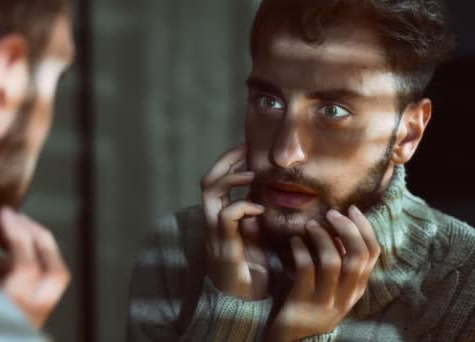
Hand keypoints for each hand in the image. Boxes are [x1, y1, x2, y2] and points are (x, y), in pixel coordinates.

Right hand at [0, 207, 69, 329]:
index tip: (4, 214)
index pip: (28, 266)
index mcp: (13, 309)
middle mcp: (30, 318)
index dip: (18, 236)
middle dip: (39, 240)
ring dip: (28, 254)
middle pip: (54, 272)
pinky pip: (33, 294)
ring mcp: (30, 323)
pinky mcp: (24, 325)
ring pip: (47, 283)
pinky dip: (18, 272)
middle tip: (17, 220)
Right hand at [201, 144, 268, 299]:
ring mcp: (215, 234)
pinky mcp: (224, 247)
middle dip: (226, 161)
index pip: (216, 183)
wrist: (245, 306)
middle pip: (208, 181)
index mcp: (220, 220)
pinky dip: (243, 206)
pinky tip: (259, 208)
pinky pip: (226, 216)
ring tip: (253, 173)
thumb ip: (256, 218)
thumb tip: (266, 195)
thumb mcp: (257, 239)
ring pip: (211, 193)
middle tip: (246, 150)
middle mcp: (212, 223)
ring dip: (232, 177)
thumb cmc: (252, 273)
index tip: (247, 149)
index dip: (228, 163)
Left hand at [267, 206, 380, 341]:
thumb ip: (341, 261)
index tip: (352, 209)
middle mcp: (347, 296)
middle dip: (347, 229)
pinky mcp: (303, 304)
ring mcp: (326, 301)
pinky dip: (301, 250)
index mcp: (357, 288)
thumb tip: (343, 228)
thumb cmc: (311, 302)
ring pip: (333, 263)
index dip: (365, 228)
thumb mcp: (333, 285)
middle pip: (358, 257)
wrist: (291, 338)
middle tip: (331, 214)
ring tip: (310, 225)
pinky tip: (295, 241)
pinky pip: (306, 270)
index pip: (373, 254)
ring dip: (322, 238)